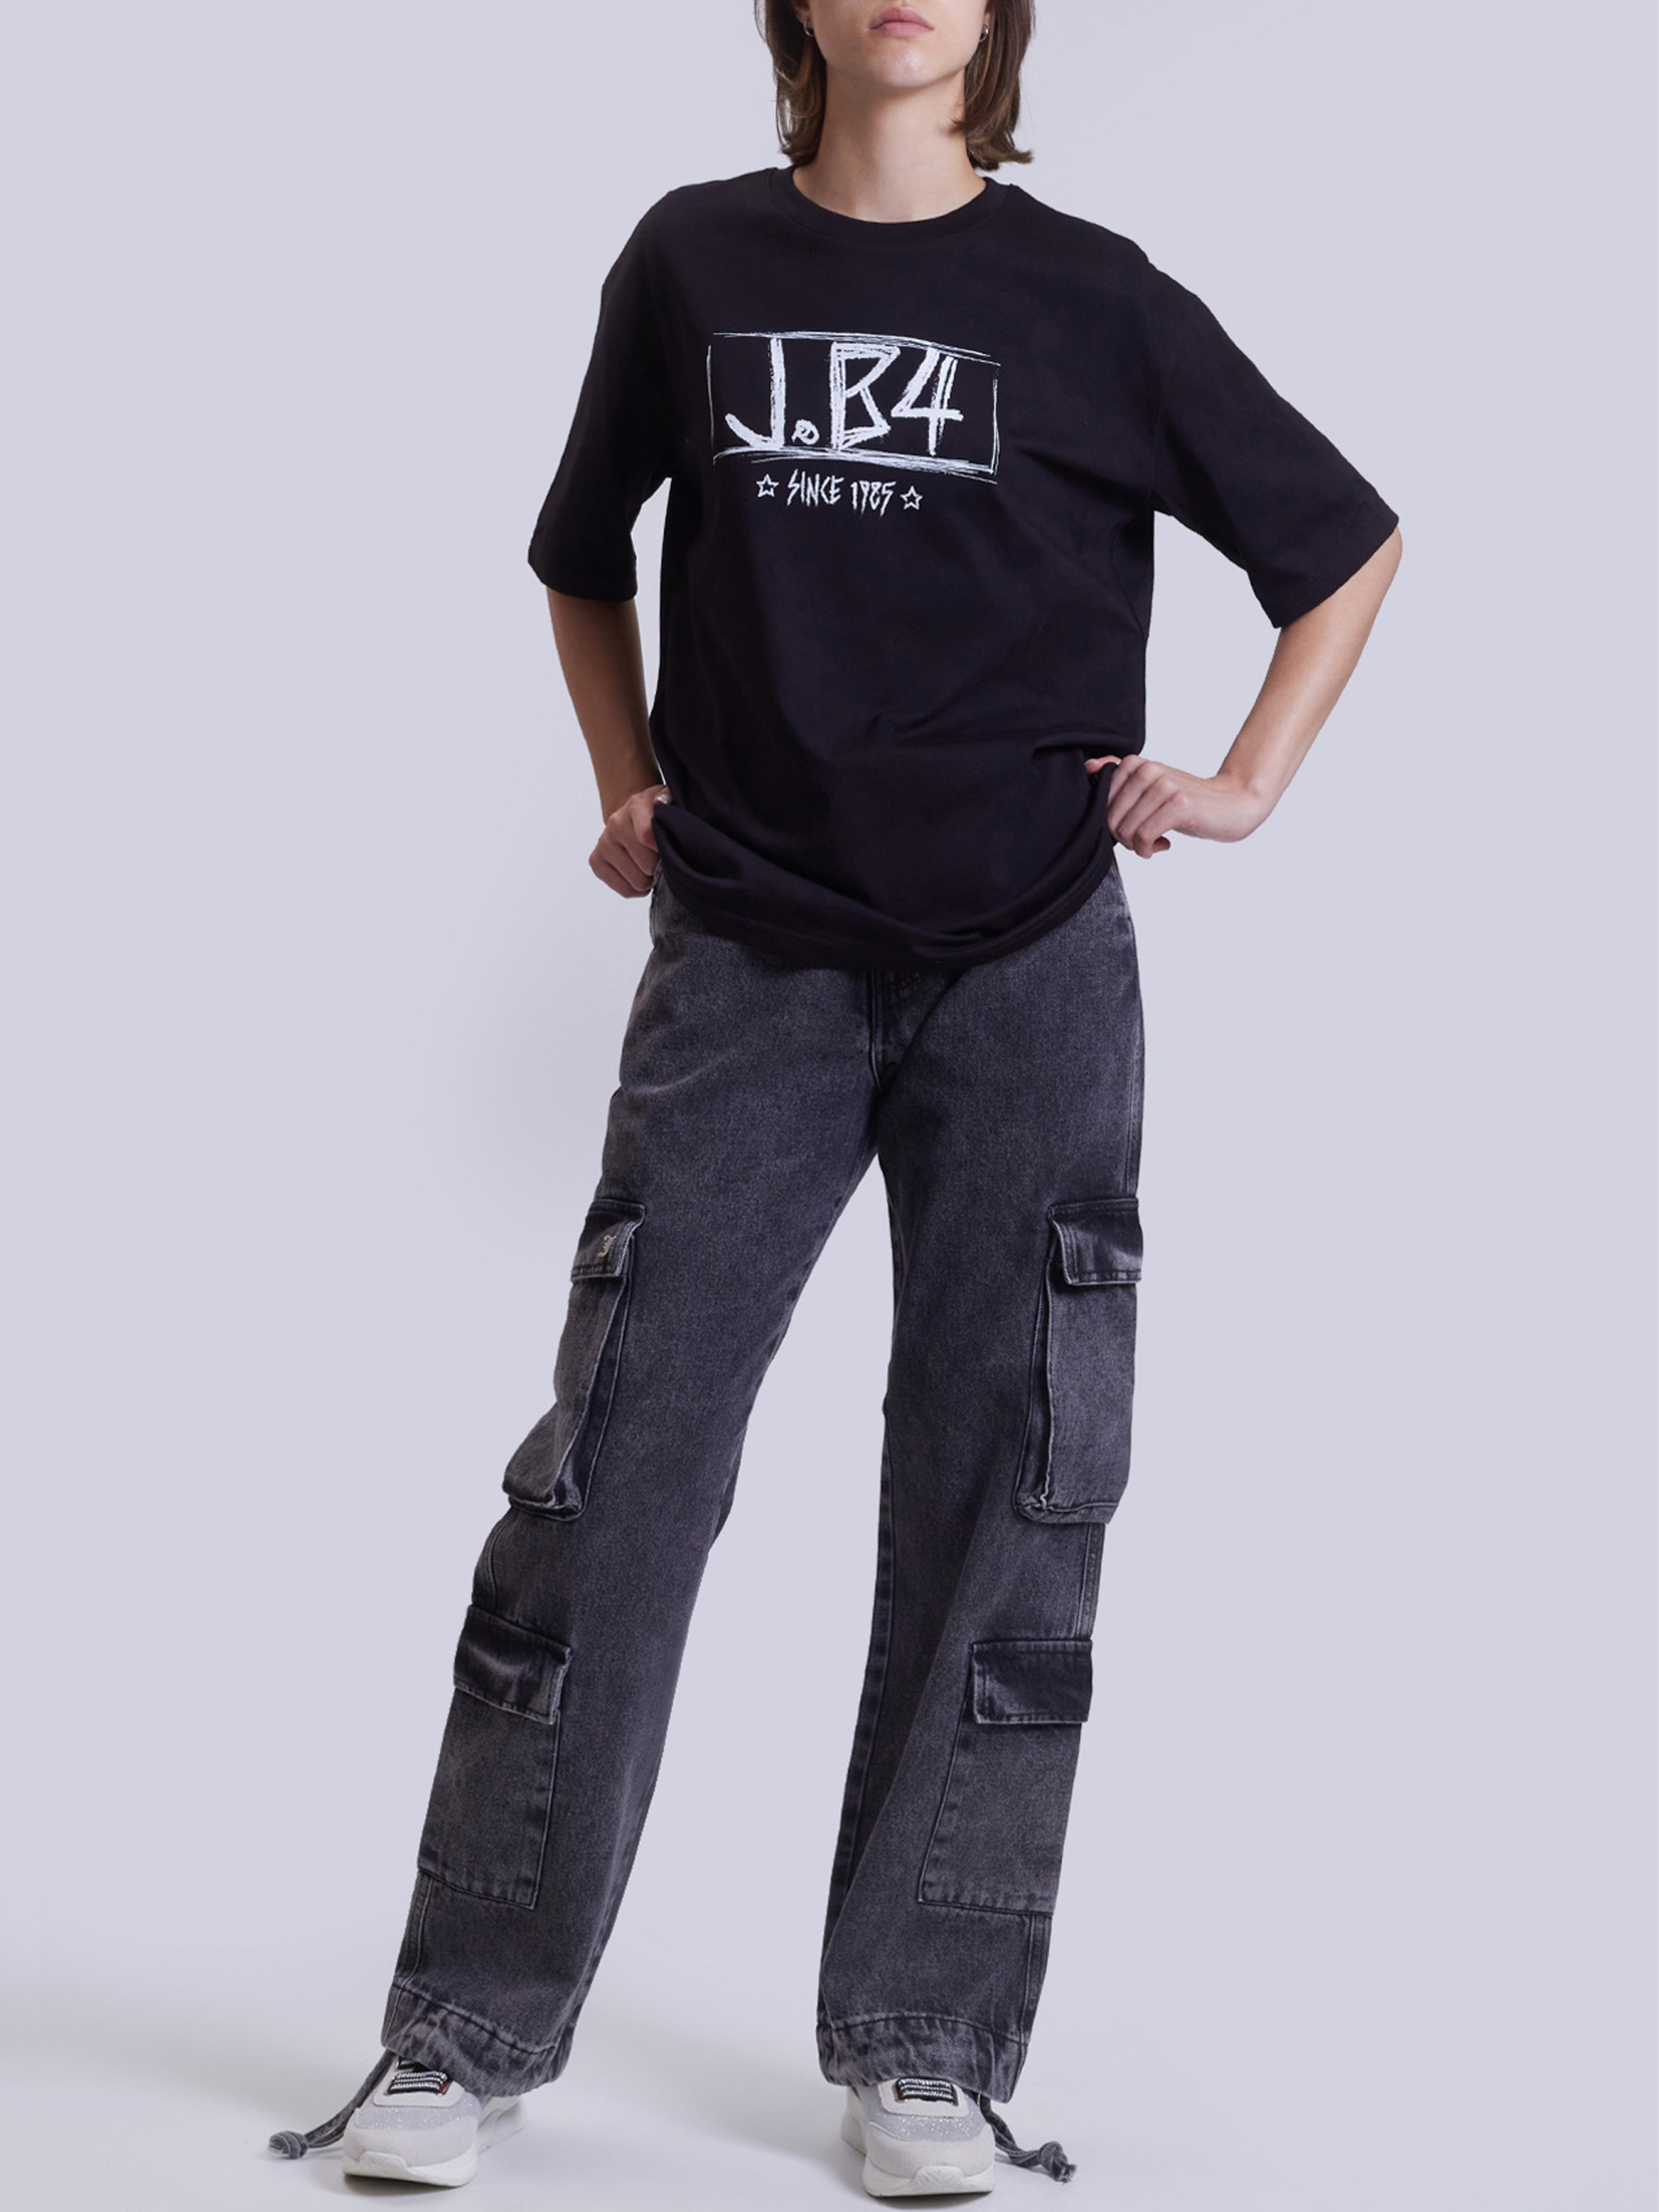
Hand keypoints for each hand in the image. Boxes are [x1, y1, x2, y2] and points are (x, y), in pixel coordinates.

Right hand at [590, 783, 669, 895]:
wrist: (632, 818)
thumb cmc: (656, 815)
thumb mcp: (669, 803)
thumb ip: (670, 799)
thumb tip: (661, 802)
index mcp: (636, 805)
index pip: (648, 835)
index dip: (664, 850)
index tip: (672, 851)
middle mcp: (616, 823)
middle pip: (647, 864)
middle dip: (660, 867)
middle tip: (663, 861)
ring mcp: (604, 842)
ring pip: (637, 881)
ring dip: (650, 880)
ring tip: (652, 867)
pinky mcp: (596, 860)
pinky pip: (625, 889)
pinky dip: (637, 889)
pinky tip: (641, 875)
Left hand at [1088, 755, 1272, 858]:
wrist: (1231, 806)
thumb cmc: (1186, 803)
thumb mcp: (1151, 788)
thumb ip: (1120, 777)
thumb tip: (1089, 766)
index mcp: (1137, 765)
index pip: (1100, 804)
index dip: (1113, 824)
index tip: (1133, 826)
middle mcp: (1148, 770)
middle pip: (1111, 820)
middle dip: (1124, 839)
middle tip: (1146, 839)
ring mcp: (1164, 786)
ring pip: (1127, 831)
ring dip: (1139, 846)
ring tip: (1156, 841)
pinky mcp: (1178, 804)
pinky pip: (1144, 837)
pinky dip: (1149, 849)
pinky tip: (1164, 844)